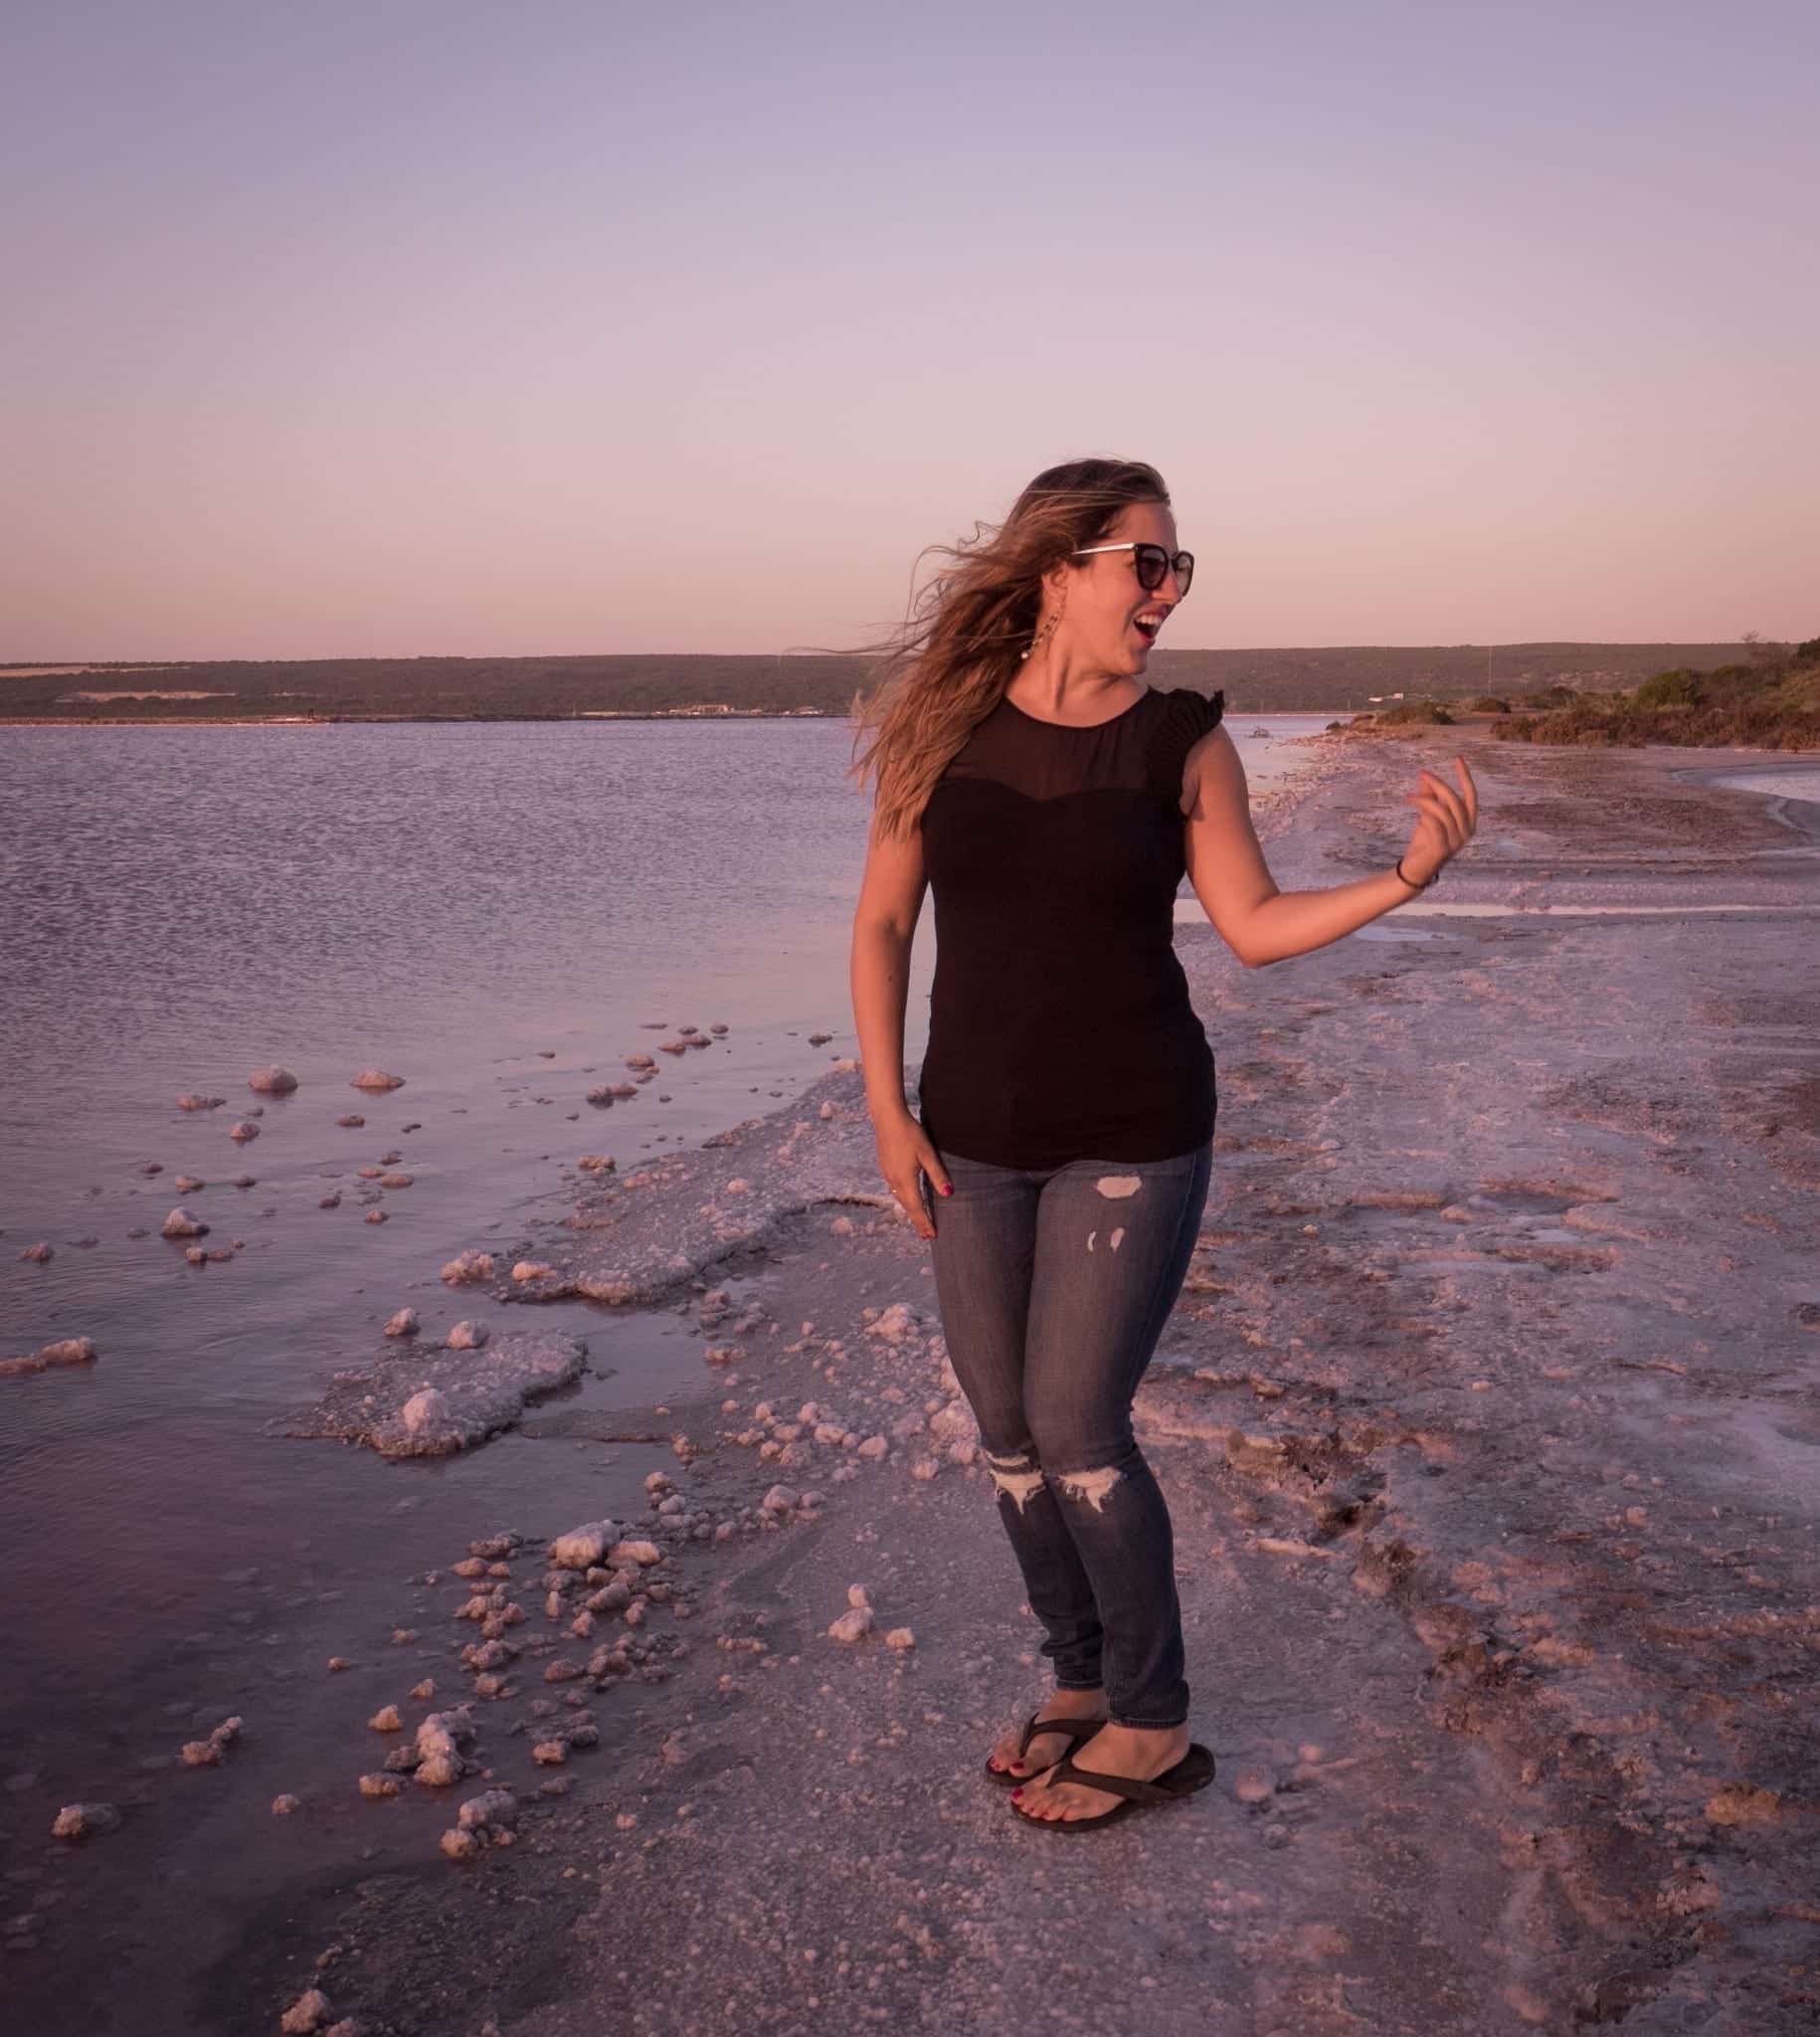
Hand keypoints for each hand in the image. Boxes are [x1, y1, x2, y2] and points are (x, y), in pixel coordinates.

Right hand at [872, 1107, 950, 1240]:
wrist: (887, 1117)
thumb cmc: (910, 1133)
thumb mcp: (927, 1153)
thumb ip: (937, 1175)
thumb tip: (949, 1194)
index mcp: (905, 1179)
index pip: (917, 1208)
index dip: (924, 1222)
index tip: (932, 1236)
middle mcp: (894, 1180)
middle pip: (907, 1206)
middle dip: (917, 1220)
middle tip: (927, 1234)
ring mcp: (887, 1173)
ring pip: (900, 1198)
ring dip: (910, 1210)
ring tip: (919, 1218)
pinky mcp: (885, 1166)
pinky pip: (895, 1189)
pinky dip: (904, 1198)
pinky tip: (908, 1197)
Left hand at [1400, 756, 1477, 882]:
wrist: (1415, 869)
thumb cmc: (1424, 842)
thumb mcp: (1427, 815)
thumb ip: (1429, 797)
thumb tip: (1423, 776)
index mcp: (1468, 822)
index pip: (1471, 795)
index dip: (1465, 777)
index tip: (1458, 759)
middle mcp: (1467, 832)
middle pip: (1455, 800)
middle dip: (1438, 784)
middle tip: (1422, 773)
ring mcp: (1456, 842)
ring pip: (1443, 811)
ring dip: (1424, 800)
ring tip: (1409, 797)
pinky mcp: (1442, 849)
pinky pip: (1434, 825)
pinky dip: (1424, 815)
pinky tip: (1415, 813)